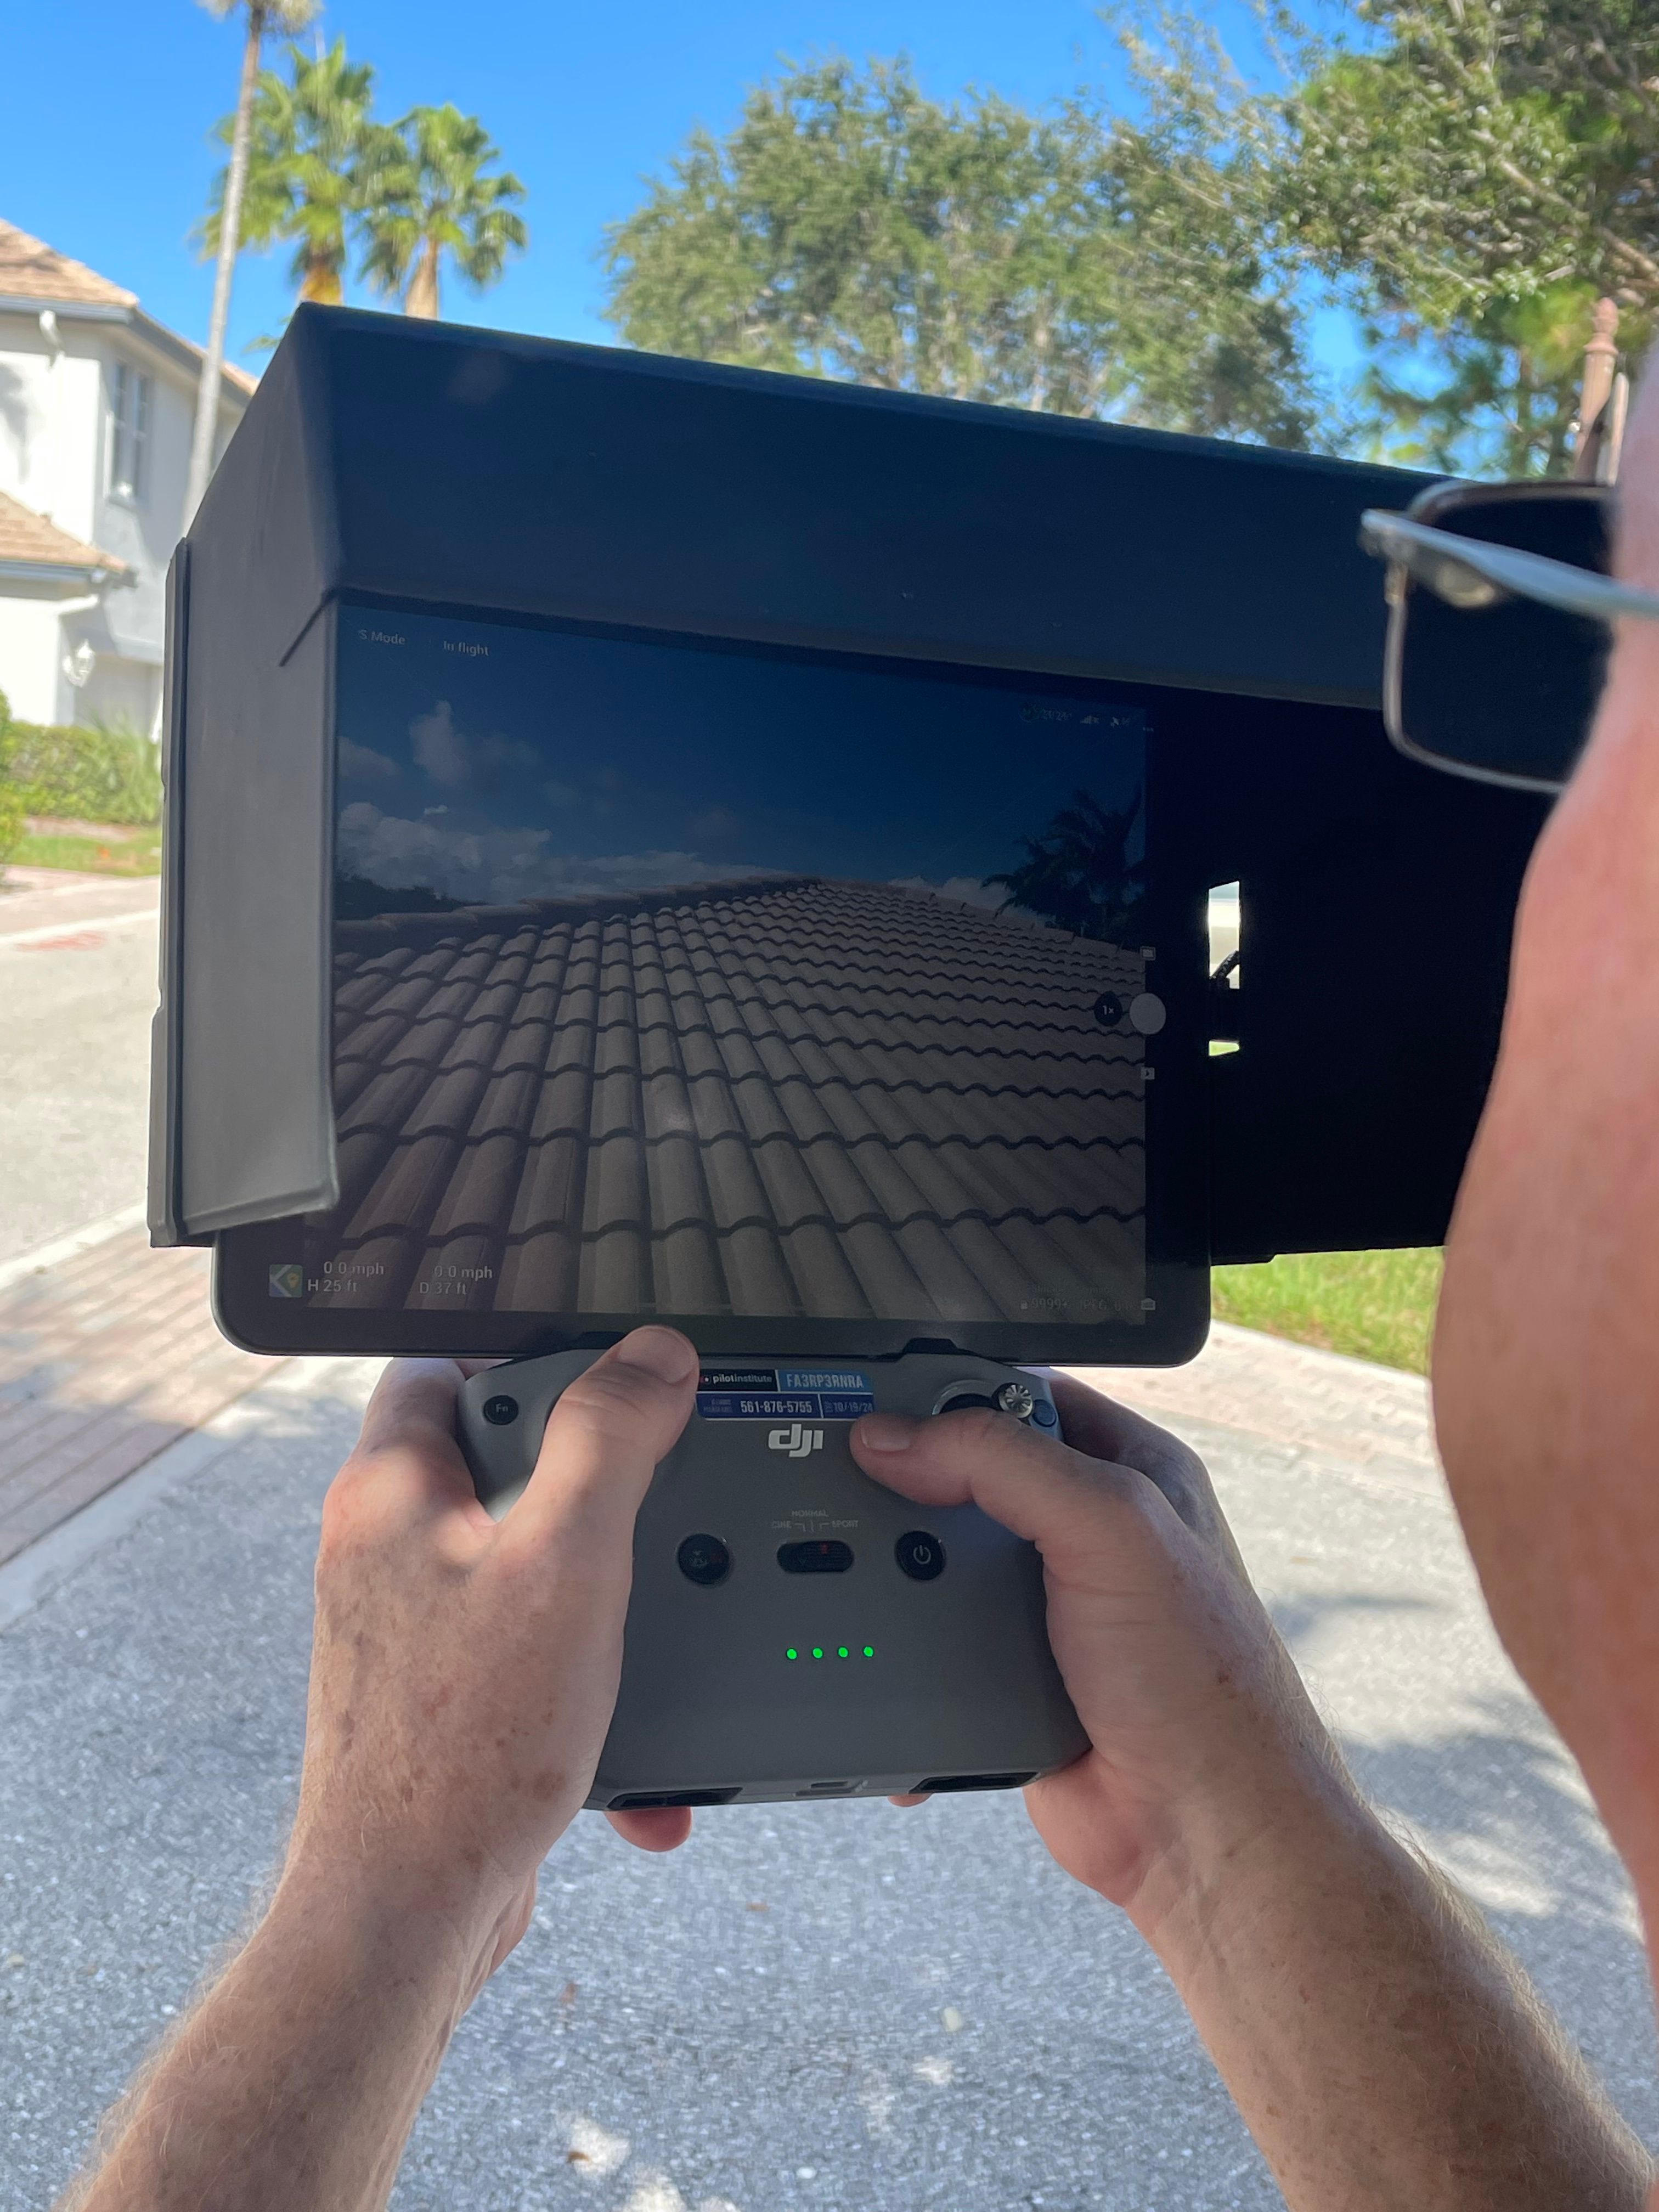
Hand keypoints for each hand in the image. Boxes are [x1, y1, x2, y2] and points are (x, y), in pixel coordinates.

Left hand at [279, 1328, 698, 2013]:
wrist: (410, 1913)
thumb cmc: (465, 1744)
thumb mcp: (567, 1558)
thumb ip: (610, 1440)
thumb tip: (653, 1354)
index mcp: (389, 1493)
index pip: (442, 1366)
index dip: (528, 1356)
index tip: (613, 1379)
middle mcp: (386, 1554)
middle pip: (503, 1468)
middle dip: (595, 1496)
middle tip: (657, 1508)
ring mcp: (413, 1634)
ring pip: (531, 1575)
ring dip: (608, 1609)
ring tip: (656, 1636)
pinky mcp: (446, 1703)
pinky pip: (535, 1666)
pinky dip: (592, 1694)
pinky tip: (636, 1746)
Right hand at [851, 1378, 1345, 1927]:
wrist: (1201, 1831)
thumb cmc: (1201, 1681)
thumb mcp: (1111, 1528)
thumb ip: (1005, 1465)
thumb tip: (897, 1436)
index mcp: (1128, 1471)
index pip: (1020, 1397)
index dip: (948, 1393)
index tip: (876, 1400)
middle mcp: (1086, 1532)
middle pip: (965, 1478)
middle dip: (903, 1485)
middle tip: (833, 1478)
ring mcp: (1045, 1608)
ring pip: (937, 1564)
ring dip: (891, 1574)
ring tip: (834, 1566)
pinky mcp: (1009, 1678)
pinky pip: (931, 1648)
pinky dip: (895, 1655)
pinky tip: (869, 1655)